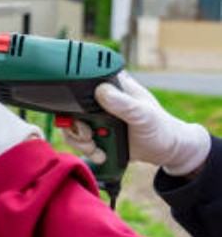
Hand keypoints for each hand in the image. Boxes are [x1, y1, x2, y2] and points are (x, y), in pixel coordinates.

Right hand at [60, 71, 209, 176]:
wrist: (166, 150)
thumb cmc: (161, 128)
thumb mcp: (144, 115)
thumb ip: (124, 104)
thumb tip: (101, 91)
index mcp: (113, 85)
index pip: (82, 83)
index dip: (73, 98)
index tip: (82, 115)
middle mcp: (100, 99)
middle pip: (70, 107)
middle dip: (75, 127)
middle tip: (89, 136)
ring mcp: (96, 116)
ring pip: (71, 126)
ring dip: (80, 142)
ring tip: (96, 149)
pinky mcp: (95, 132)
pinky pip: (77, 139)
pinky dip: (85, 149)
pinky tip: (100, 154)